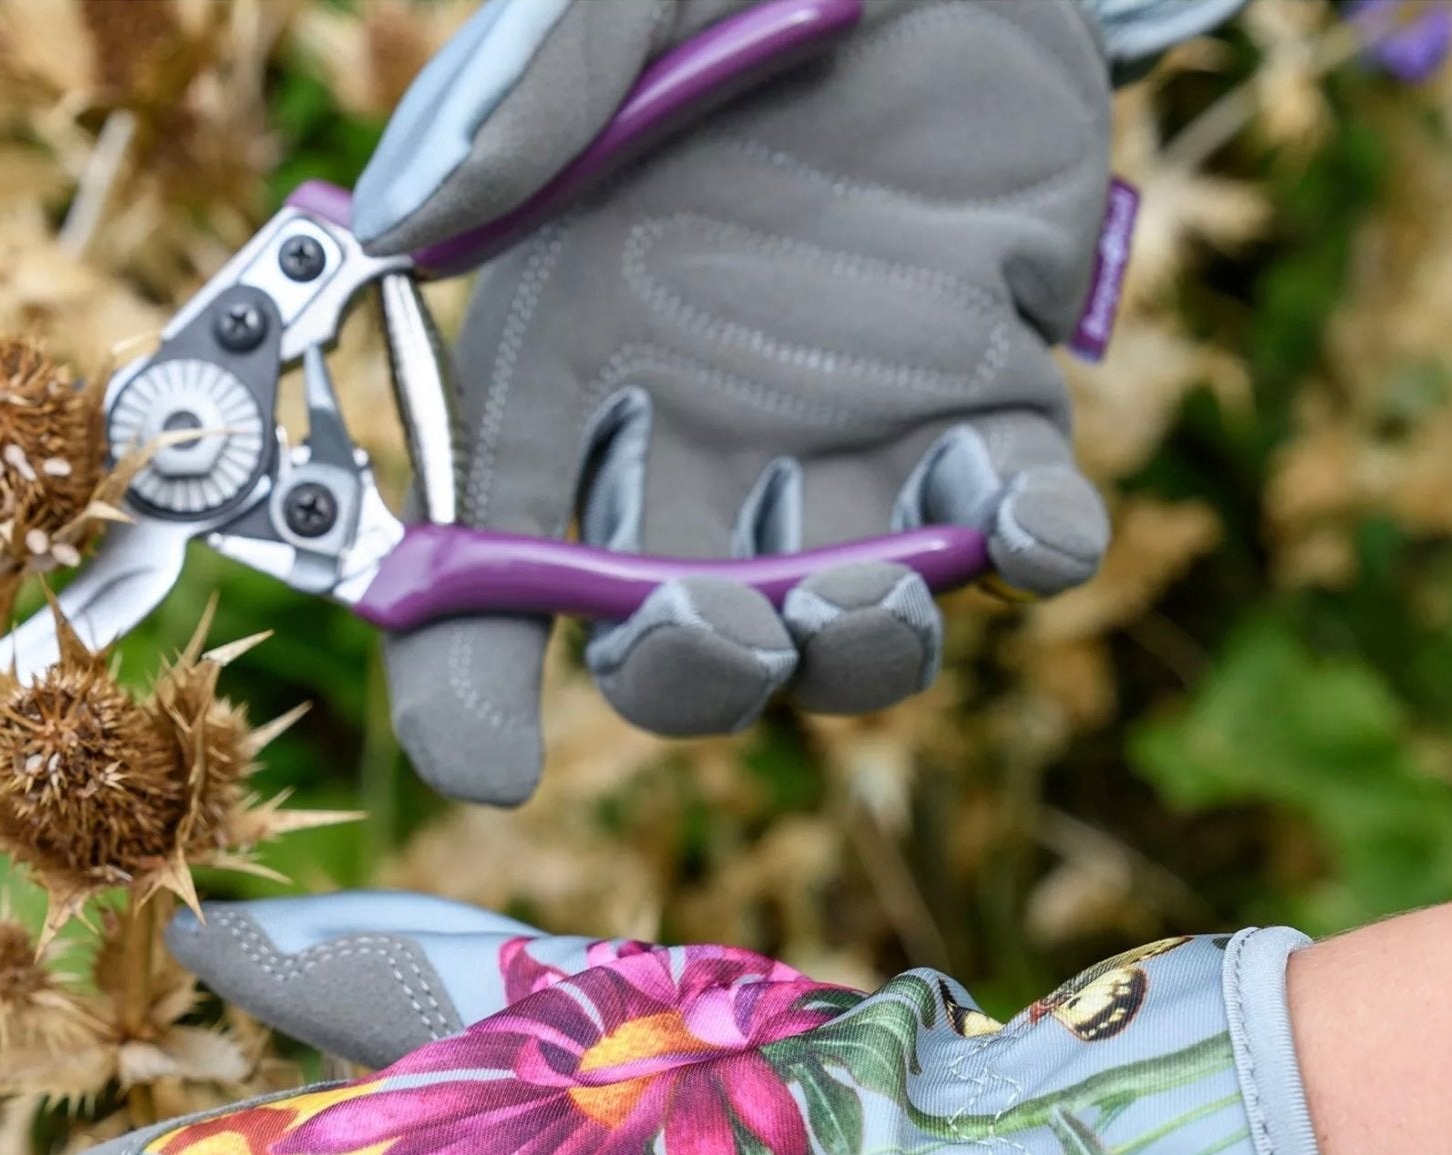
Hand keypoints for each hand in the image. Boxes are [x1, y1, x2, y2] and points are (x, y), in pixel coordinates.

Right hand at [353, 0, 1116, 801]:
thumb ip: (524, 93)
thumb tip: (416, 224)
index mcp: (575, 355)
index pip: (492, 563)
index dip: (469, 682)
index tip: (486, 765)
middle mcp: (704, 430)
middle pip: (674, 639)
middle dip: (694, 677)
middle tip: (728, 631)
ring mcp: (855, 432)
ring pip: (842, 625)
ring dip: (854, 651)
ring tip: (874, 590)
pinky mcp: (993, 399)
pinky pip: (1011, 524)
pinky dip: (1031, 552)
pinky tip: (1034, 527)